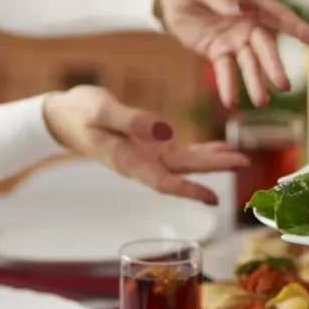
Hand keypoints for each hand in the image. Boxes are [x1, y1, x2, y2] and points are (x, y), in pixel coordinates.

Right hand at [43, 86, 247, 204]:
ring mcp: (148, 158)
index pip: (163, 182)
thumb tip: (167, 131)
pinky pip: (182, 153)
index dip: (189, 190)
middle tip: (244, 163)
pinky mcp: (151, 148)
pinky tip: (220, 149)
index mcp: (128, 162)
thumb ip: (132, 120)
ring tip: (240, 158)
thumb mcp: (101, 111)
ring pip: (186, 163)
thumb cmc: (78, 112)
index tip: (213, 197)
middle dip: (214, 169)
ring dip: (213, 161)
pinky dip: (202, 151)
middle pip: (184, 171)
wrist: (64, 117)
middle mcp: (143, 165)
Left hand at [155, 0, 308, 107]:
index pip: (279, 15)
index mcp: (249, 1)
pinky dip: (228, 86)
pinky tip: (231, 102)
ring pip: (249, 64)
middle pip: (265, 48)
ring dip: (255, 83)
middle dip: (274, 66)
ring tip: (260, 103)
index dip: (299, 28)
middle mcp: (247, 23)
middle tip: (283, 86)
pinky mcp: (218, 53)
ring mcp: (234, 40)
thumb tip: (242, 11)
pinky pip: (225, 71)